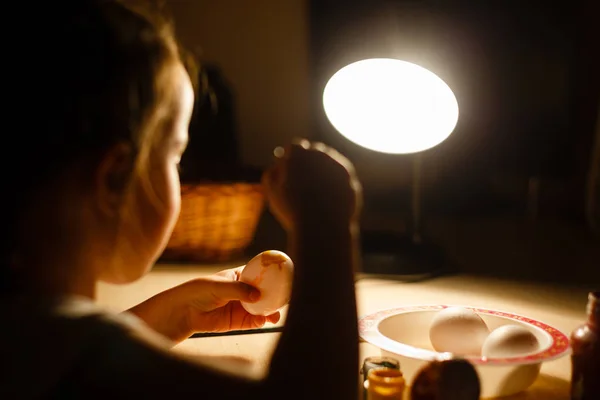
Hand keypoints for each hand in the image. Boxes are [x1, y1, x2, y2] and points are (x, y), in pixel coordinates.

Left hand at [128, 267, 280, 343]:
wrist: (183, 312)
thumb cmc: (199, 291)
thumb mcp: (219, 286)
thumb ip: (238, 290)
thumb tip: (257, 296)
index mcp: (238, 276)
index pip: (258, 274)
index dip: (271, 276)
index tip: (283, 277)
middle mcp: (243, 291)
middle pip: (263, 292)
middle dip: (274, 297)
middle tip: (283, 300)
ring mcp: (241, 306)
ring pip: (260, 308)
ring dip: (269, 311)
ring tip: (275, 315)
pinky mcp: (237, 321)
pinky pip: (252, 321)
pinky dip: (259, 321)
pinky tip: (263, 321)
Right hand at [262, 139, 361, 231]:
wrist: (322, 227)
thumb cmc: (292, 209)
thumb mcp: (272, 192)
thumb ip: (272, 173)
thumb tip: (278, 166)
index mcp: (299, 153)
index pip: (294, 147)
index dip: (290, 158)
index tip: (288, 169)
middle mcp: (320, 154)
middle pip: (314, 151)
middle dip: (309, 162)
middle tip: (302, 179)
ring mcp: (338, 165)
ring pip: (329, 164)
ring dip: (323, 172)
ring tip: (315, 193)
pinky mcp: (351, 179)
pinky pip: (341, 180)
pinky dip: (335, 186)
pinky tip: (328, 200)